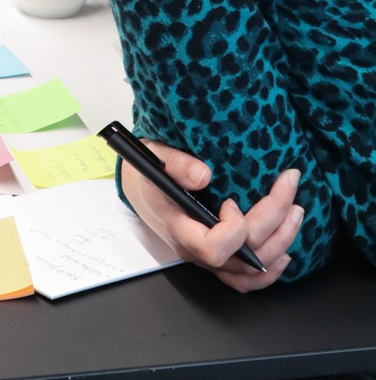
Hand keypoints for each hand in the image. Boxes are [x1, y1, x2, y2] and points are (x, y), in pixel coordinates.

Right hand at [120, 141, 303, 291]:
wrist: (142, 190)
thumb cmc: (149, 174)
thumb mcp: (154, 159)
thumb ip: (177, 165)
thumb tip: (204, 175)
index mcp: (179, 229)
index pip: (213, 248)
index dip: (232, 229)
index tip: (230, 200)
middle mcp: (196, 251)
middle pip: (244, 255)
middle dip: (274, 219)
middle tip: (288, 183)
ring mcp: (208, 260)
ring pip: (251, 271)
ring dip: (280, 241)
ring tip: (295, 211)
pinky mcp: (217, 260)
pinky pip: (244, 280)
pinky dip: (269, 272)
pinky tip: (284, 252)